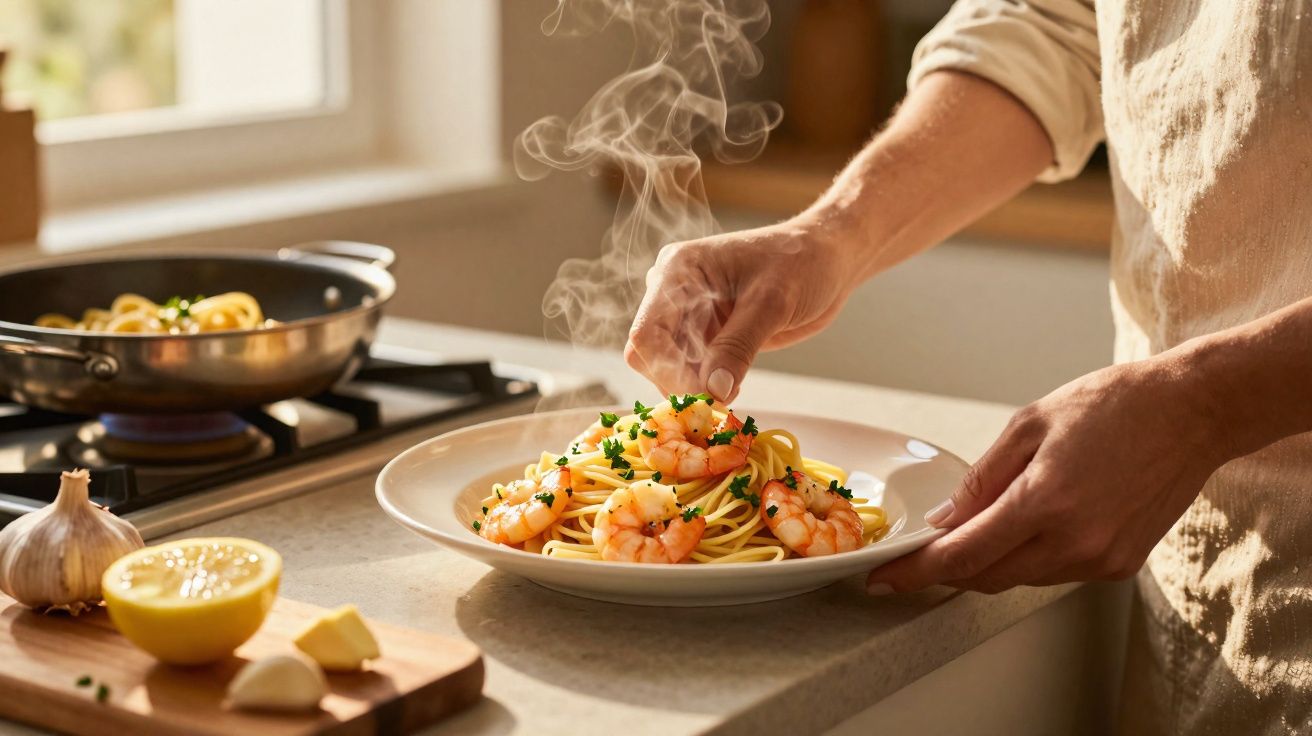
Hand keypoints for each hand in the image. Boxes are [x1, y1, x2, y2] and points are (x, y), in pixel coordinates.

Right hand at [625, 215, 859, 402]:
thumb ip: (738, 346)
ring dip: (692, 391)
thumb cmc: (801, 264)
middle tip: (717, 408)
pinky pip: (690, 371)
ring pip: (667, 368)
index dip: (668, 371)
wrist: (827, 259)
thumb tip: (713, 393)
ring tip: (729, 400)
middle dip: (678, 384)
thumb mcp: (772, 303)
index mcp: (678, 271)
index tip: (703, 399)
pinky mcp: (706, 336)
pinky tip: (732, 391)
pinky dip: (705, 389)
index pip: (648, 333)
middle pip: (650, 355)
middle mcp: (673, 293)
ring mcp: (688, 316)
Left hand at [865, 353, 1230, 594]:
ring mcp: (1100, 559)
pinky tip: (1029, 525)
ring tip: (978, 525)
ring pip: (1019, 578)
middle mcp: (1074, 541)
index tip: (882, 578)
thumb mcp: (1029, 425)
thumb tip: (944, 521)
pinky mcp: (1120, 565)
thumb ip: (980, 480)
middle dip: (946, 568)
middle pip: (985, 576)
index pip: (962, 555)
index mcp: (1045, 501)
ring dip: (988, 561)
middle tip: (917, 554)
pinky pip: (1054, 573)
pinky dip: (1028, 557)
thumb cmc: (1114, 405)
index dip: (915, 571)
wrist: (1193, 412)